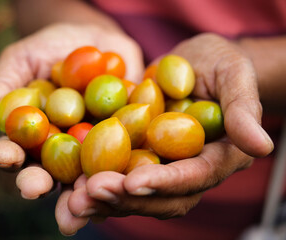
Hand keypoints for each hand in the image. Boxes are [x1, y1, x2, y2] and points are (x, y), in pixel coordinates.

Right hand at [0, 23, 143, 234]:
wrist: (94, 39)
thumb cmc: (49, 49)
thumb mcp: (22, 60)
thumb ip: (1, 87)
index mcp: (30, 136)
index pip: (15, 151)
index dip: (7, 155)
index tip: (4, 155)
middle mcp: (59, 149)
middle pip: (48, 173)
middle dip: (40, 182)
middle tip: (35, 188)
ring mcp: (92, 148)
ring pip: (86, 173)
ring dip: (81, 186)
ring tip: (78, 194)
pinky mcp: (124, 141)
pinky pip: (126, 153)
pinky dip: (125, 164)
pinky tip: (122, 172)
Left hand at [62, 33, 273, 233]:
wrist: (189, 64)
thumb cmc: (218, 64)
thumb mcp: (233, 75)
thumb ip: (244, 110)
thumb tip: (261, 145)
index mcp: (217, 157)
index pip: (193, 177)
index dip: (166, 182)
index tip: (134, 182)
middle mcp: (187, 170)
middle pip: (159, 197)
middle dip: (125, 198)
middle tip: (90, 194)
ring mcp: (161, 167)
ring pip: (134, 195)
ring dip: (103, 200)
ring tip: (73, 199)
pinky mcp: (137, 158)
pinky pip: (116, 177)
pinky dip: (93, 184)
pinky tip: (70, 185)